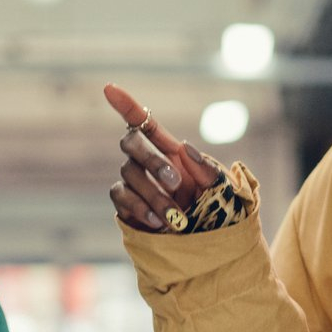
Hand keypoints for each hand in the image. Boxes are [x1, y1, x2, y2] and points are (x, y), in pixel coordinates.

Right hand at [103, 84, 219, 233]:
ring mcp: (135, 184)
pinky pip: (122, 198)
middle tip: (176, 184)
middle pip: (131, 143)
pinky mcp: (127, 207)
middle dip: (152, 160)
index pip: (143, 122)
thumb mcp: (222, 188)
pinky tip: (160, 223)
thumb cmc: (217, 211)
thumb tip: (185, 148)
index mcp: (170, 151)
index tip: (109, 88)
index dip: (126, 105)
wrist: (207, 243)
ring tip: (177, 216)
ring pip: (128, 173)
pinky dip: (140, 208)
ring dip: (153, 194)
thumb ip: (207, 169)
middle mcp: (148, 163)